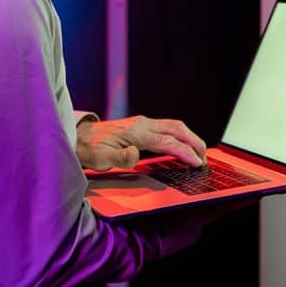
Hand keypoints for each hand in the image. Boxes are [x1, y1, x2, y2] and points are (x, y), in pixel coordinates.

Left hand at [76, 115, 206, 170]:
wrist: (80, 138)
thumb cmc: (90, 149)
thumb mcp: (101, 159)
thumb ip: (120, 157)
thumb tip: (135, 154)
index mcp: (136, 132)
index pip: (167, 141)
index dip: (185, 152)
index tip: (197, 163)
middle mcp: (142, 124)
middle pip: (176, 128)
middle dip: (194, 142)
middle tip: (205, 159)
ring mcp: (143, 123)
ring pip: (174, 126)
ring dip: (190, 137)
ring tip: (199, 153)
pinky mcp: (142, 126)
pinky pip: (168, 128)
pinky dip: (181, 136)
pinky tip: (183, 146)